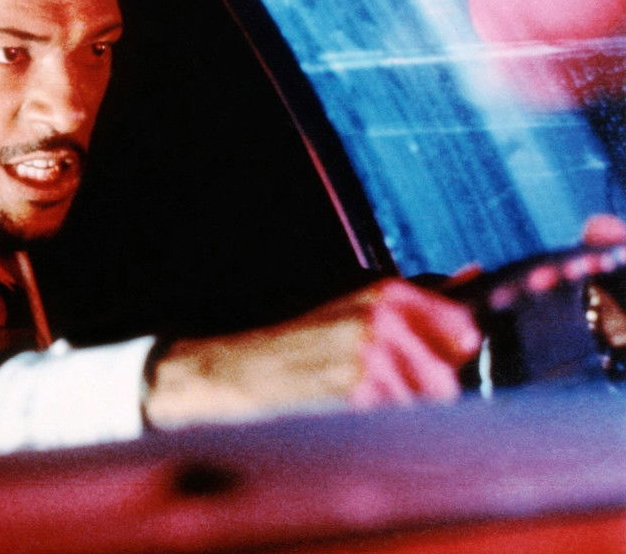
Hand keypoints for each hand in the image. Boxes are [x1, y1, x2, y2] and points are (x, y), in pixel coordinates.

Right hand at [145, 279, 480, 428]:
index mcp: (386, 294)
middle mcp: (384, 321)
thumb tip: (475, 275)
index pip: (464, 327)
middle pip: (449, 377)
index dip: (446, 353)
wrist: (233, 375)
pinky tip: (346, 419)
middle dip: (422, 391)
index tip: (425, 362)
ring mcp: (372, 361)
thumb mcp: (354, 309)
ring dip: (400, 417)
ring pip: (428, 408)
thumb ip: (419, 301)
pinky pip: (401, 427)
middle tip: (372, 390)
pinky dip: (380, 432)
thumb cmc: (292, 348)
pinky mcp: (359, 399)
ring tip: (354, 405)